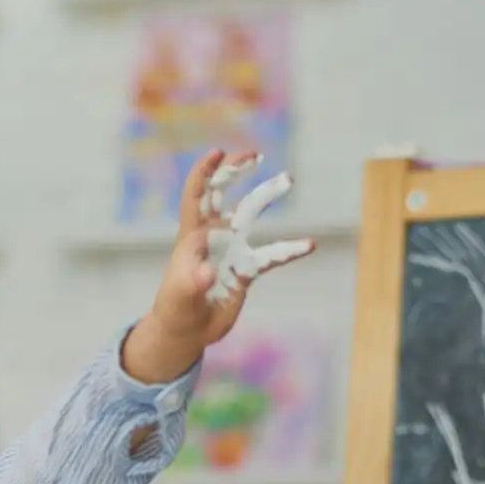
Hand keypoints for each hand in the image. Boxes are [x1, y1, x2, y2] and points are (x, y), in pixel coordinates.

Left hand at [127, 149, 314, 381]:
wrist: (186, 331)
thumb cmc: (175, 309)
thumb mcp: (179, 296)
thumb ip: (191, 282)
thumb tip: (207, 271)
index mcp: (191, 237)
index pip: (196, 198)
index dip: (204, 174)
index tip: (217, 152)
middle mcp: (212, 237)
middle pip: (223, 195)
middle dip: (234, 172)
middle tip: (254, 154)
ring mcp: (230, 250)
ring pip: (250, 215)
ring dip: (267, 195)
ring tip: (288, 178)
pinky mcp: (246, 270)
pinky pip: (271, 255)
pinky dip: (290, 249)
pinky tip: (309, 244)